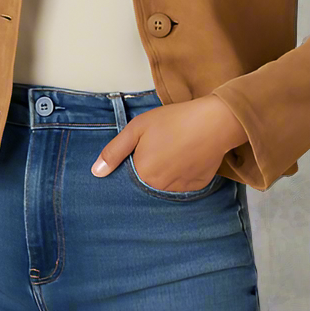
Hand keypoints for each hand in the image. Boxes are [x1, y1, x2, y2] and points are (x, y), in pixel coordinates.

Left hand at [90, 95, 244, 192]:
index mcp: (143, 174)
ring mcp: (180, 190)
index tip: (139, 152)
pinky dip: (181, 174)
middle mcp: (160, 188)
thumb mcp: (137, 128)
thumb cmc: (174, 120)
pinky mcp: (197, 187)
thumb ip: (114, 151)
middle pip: (145, 184)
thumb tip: (96, 173)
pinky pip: (182, 185)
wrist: (214, 122)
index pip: (127, 179)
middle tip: (159, 148)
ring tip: (173, 151)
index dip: (132, 164)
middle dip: (148, 169)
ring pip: (164, 186)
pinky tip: (186, 157)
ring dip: (164, 174)